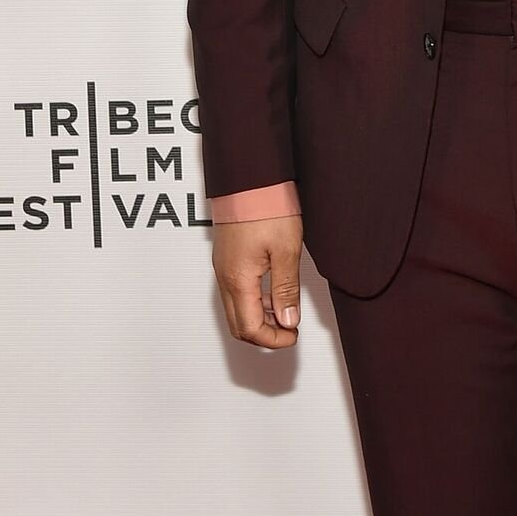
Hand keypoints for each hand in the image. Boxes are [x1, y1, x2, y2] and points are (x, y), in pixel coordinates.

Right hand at [212, 215, 303, 347]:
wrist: (249, 176)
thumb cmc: (267, 205)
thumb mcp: (286, 249)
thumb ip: (286, 289)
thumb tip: (287, 321)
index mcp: (238, 280)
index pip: (249, 329)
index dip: (273, 340)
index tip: (293, 335)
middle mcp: (225, 277)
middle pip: (238, 325)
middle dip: (264, 335)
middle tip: (289, 330)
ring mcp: (223, 267)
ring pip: (235, 308)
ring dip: (259, 317)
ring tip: (285, 309)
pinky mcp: (226, 257)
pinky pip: (235, 291)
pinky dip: (254, 300)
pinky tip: (274, 290)